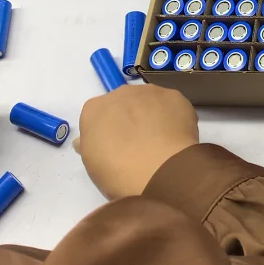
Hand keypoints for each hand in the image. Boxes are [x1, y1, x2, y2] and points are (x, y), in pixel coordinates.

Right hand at [77, 84, 198, 199]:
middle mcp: (120, 93)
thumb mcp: (94, 166)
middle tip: (138, 146)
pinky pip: (171, 105)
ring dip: (151, 116)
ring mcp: (149, 91)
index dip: (106, 132)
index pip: (97, 115)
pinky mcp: (174, 96)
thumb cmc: (119, 172)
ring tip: (160, 144)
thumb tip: (87, 140)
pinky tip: (176, 137)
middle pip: (123, 104)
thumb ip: (90, 145)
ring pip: (148, 101)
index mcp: (94, 109)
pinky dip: (173, 117)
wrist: (158, 169)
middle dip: (129, 120)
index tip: (114, 149)